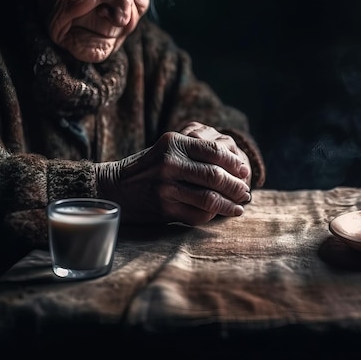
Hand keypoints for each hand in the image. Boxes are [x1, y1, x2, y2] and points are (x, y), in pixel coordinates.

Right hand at [95, 129, 251, 225]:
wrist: (114, 188)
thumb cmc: (149, 168)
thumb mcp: (168, 150)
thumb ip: (197, 153)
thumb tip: (238, 168)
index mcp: (174, 143)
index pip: (214, 151)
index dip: (234, 163)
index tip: (244, 172)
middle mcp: (170, 164)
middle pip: (215, 176)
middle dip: (236, 186)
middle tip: (245, 192)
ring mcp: (166, 188)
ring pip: (210, 199)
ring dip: (230, 205)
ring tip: (239, 207)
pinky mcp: (164, 209)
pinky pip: (198, 215)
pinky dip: (213, 216)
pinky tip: (218, 214)